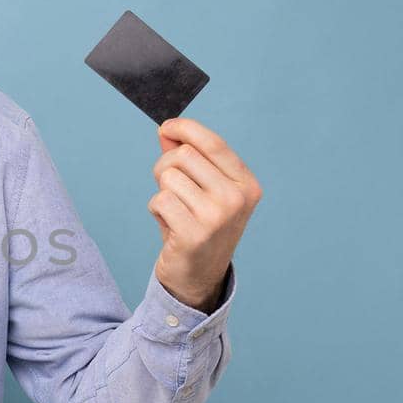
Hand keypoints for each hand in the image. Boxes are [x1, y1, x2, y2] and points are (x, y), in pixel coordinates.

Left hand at [148, 117, 261, 311]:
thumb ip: (187, 158)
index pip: (212, 143)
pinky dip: (156, 210)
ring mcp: (218, 216)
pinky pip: (159, 200)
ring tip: (175, 211)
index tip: (166, 127)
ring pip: (168, 176)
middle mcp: (237, 198)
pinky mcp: (194, 233)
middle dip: (166, 166)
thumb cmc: (199, 225)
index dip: (185, 128)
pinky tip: (170, 225)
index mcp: (246, 184)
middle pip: (184, 155)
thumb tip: (167, 130)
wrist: (198, 275)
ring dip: (161, 192)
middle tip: (170, 189)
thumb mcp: (202, 189)